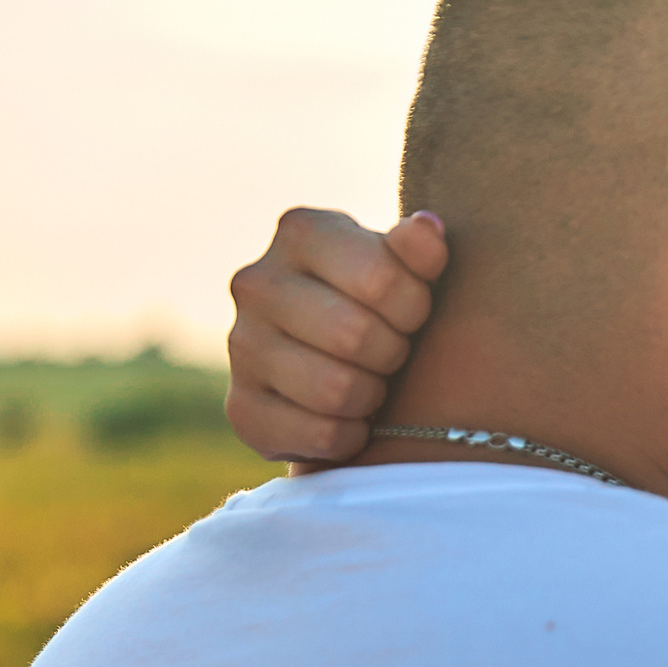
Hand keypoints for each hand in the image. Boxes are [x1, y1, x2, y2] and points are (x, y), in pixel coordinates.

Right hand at [224, 208, 448, 468]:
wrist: (349, 364)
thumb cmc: (387, 305)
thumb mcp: (409, 270)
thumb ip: (419, 252)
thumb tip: (427, 229)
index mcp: (301, 232)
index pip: (379, 279)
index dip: (413, 306)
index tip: (410, 311)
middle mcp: (256, 282)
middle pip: (355, 336)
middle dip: (393, 353)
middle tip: (391, 352)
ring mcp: (241, 345)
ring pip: (335, 390)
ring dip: (372, 397)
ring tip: (371, 382)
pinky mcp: (240, 407)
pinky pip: (317, 435)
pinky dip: (350, 436)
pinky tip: (350, 419)